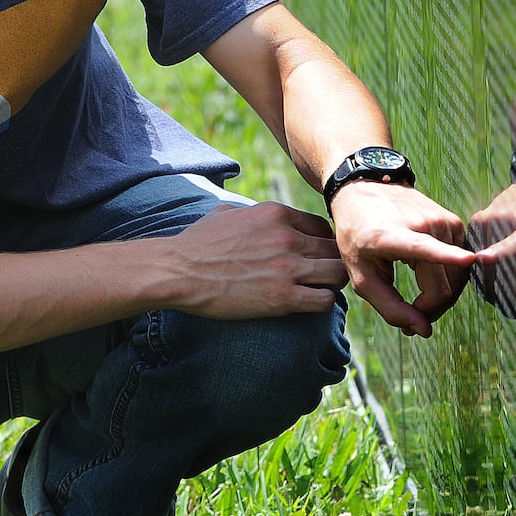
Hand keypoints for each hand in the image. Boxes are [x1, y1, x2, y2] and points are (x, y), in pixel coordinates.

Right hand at [157, 201, 347, 318]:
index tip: (315, 255)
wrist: (178, 272)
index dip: (322, 242)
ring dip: (333, 283)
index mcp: (275, 214)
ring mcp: (287, 268)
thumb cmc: (196, 243)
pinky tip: (309, 303)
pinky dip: (323, 302)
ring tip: (321, 289)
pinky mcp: (283, 297)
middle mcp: (287, 238)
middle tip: (322, 275)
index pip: (322, 226)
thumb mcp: (226, 212)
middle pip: (334, 249)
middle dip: (332, 262)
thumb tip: (259, 217)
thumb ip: (252, 212)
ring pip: (338, 274)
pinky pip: (324, 300)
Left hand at [329, 182, 473, 336]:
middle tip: (411, 319)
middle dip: (430, 311)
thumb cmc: (357, 236)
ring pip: (457, 279)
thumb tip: (424, 331)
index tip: (469, 259)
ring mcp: (443, 221)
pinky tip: (426, 280)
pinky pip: (460, 266)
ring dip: (440, 298)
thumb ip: (389, 307)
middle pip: (444, 287)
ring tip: (416, 303)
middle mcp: (422, 225)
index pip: (422, 247)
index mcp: (391, 236)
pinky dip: (447, 280)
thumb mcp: (360, 275)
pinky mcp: (456, 222)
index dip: (446, 255)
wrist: (365, 191)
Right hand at [468, 174, 515, 327]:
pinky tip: (508, 277)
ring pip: (482, 270)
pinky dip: (490, 275)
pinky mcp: (478, 219)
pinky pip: (477, 259)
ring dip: (498, 292)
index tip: (484, 258)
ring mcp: (492, 217)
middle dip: (510, 303)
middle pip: (496, 271)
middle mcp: (512, 220)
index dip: (501, 252)